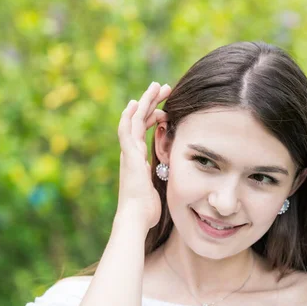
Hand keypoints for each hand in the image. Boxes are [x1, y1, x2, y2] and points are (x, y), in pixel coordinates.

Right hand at [116, 82, 171, 229]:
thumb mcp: (161, 188)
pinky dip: (131, 115)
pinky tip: (138, 102)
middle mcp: (131, 154)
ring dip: (145, 102)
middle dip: (151, 103)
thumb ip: (166, 177)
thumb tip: (179, 175)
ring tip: (156, 87)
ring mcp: (128, 153)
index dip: (155, 118)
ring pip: (134, 120)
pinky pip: (127, 130)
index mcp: (138, 160)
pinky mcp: (128, 155)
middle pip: (139, 120)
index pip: (145, 131)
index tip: (166, 109)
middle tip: (163, 88)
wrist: (136, 219)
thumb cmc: (148, 210)